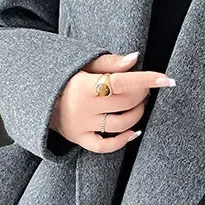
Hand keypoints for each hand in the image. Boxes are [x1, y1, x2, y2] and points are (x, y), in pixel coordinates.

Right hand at [50, 51, 175, 152]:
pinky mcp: (79, 139)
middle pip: (125, 103)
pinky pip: (105, 146)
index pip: (122, 83)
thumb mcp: (82, 63)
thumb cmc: (65, 77)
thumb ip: (109, 62)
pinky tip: (133, 131)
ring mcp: (81, 126)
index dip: (146, 80)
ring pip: (121, 124)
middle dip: (142, 94)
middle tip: (144, 88)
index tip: (167, 80)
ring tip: (139, 104)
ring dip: (137, 113)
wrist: (37, 97)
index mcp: (83, 85)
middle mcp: (83, 108)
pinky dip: (123, 140)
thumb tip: (135, 59)